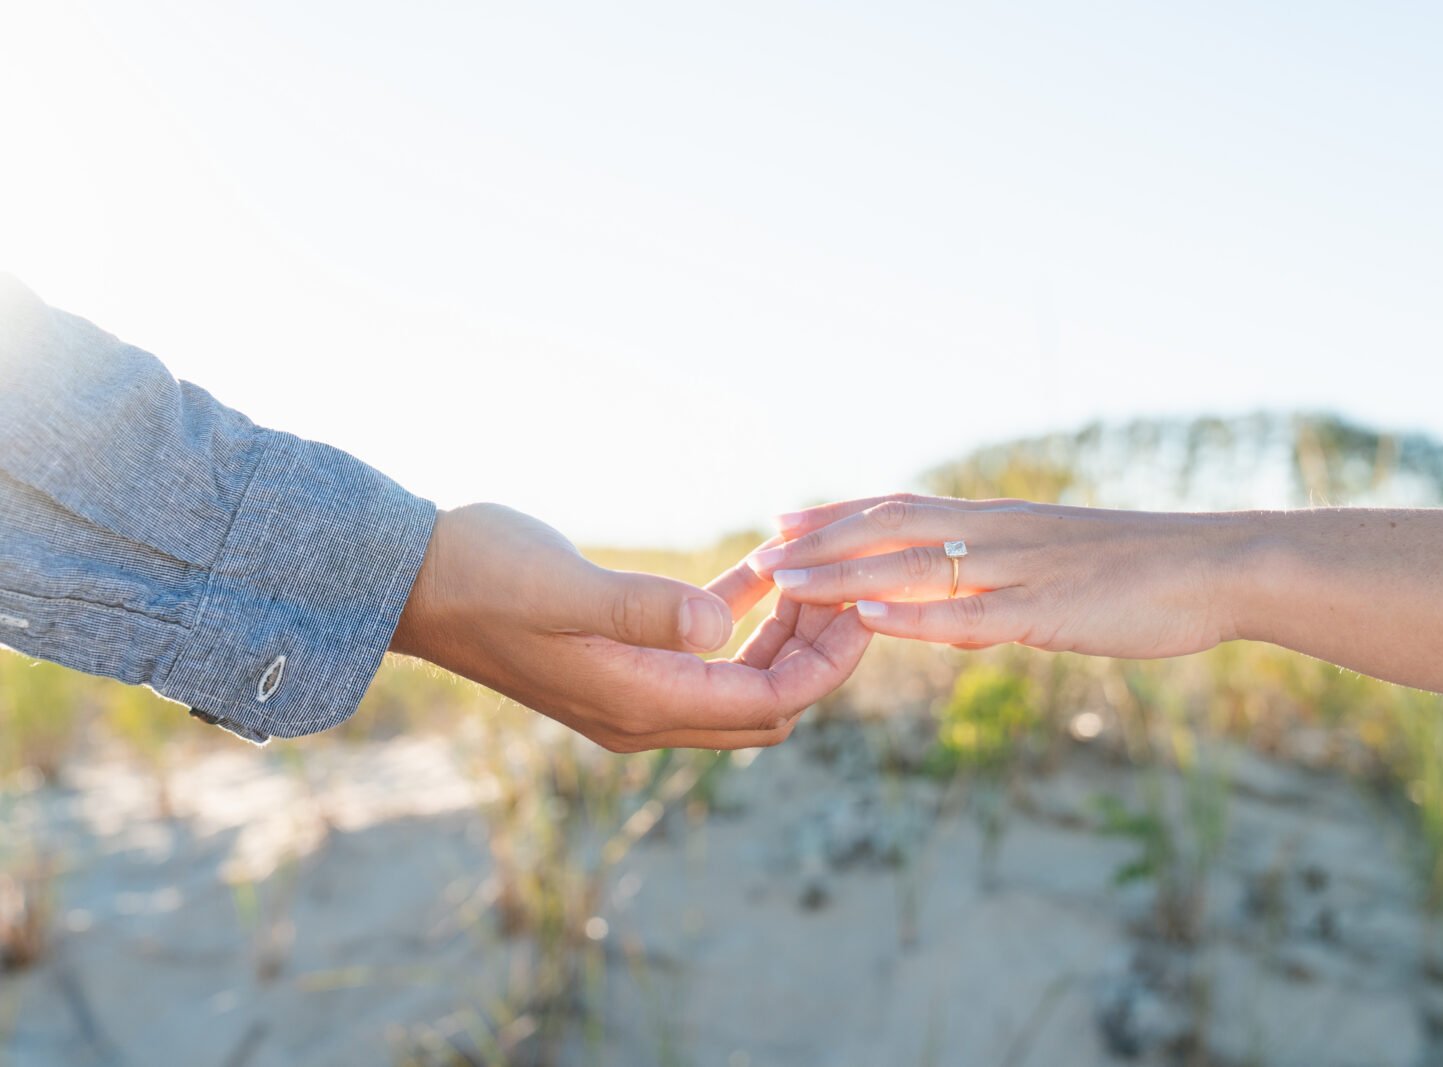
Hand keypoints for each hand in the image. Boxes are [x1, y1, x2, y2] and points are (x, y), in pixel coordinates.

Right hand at [391, 503, 871, 750]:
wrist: (411, 582)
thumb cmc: (483, 576)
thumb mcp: (567, 587)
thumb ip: (648, 609)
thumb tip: (724, 626)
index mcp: (643, 702)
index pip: (770, 702)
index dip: (828, 663)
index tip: (862, 608)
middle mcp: (646, 711)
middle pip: (766, 700)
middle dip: (814, 652)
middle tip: (844, 588)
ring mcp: (633, 688)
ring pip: (738, 677)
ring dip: (780, 633)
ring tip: (810, 573)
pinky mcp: (621, 659)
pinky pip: (701, 650)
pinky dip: (737, 616)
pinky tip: (760, 567)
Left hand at [748, 494, 1239, 657]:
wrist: (1220, 567)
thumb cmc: (1144, 575)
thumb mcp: (1058, 575)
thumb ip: (998, 593)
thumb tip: (950, 621)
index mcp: (1000, 522)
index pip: (901, 508)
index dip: (837, 514)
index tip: (783, 518)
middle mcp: (997, 534)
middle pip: (890, 527)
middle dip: (819, 539)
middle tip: (759, 547)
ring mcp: (1019, 569)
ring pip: (914, 566)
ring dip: (843, 572)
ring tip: (782, 581)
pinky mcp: (1046, 609)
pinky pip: (969, 612)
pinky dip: (914, 614)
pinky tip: (868, 616)